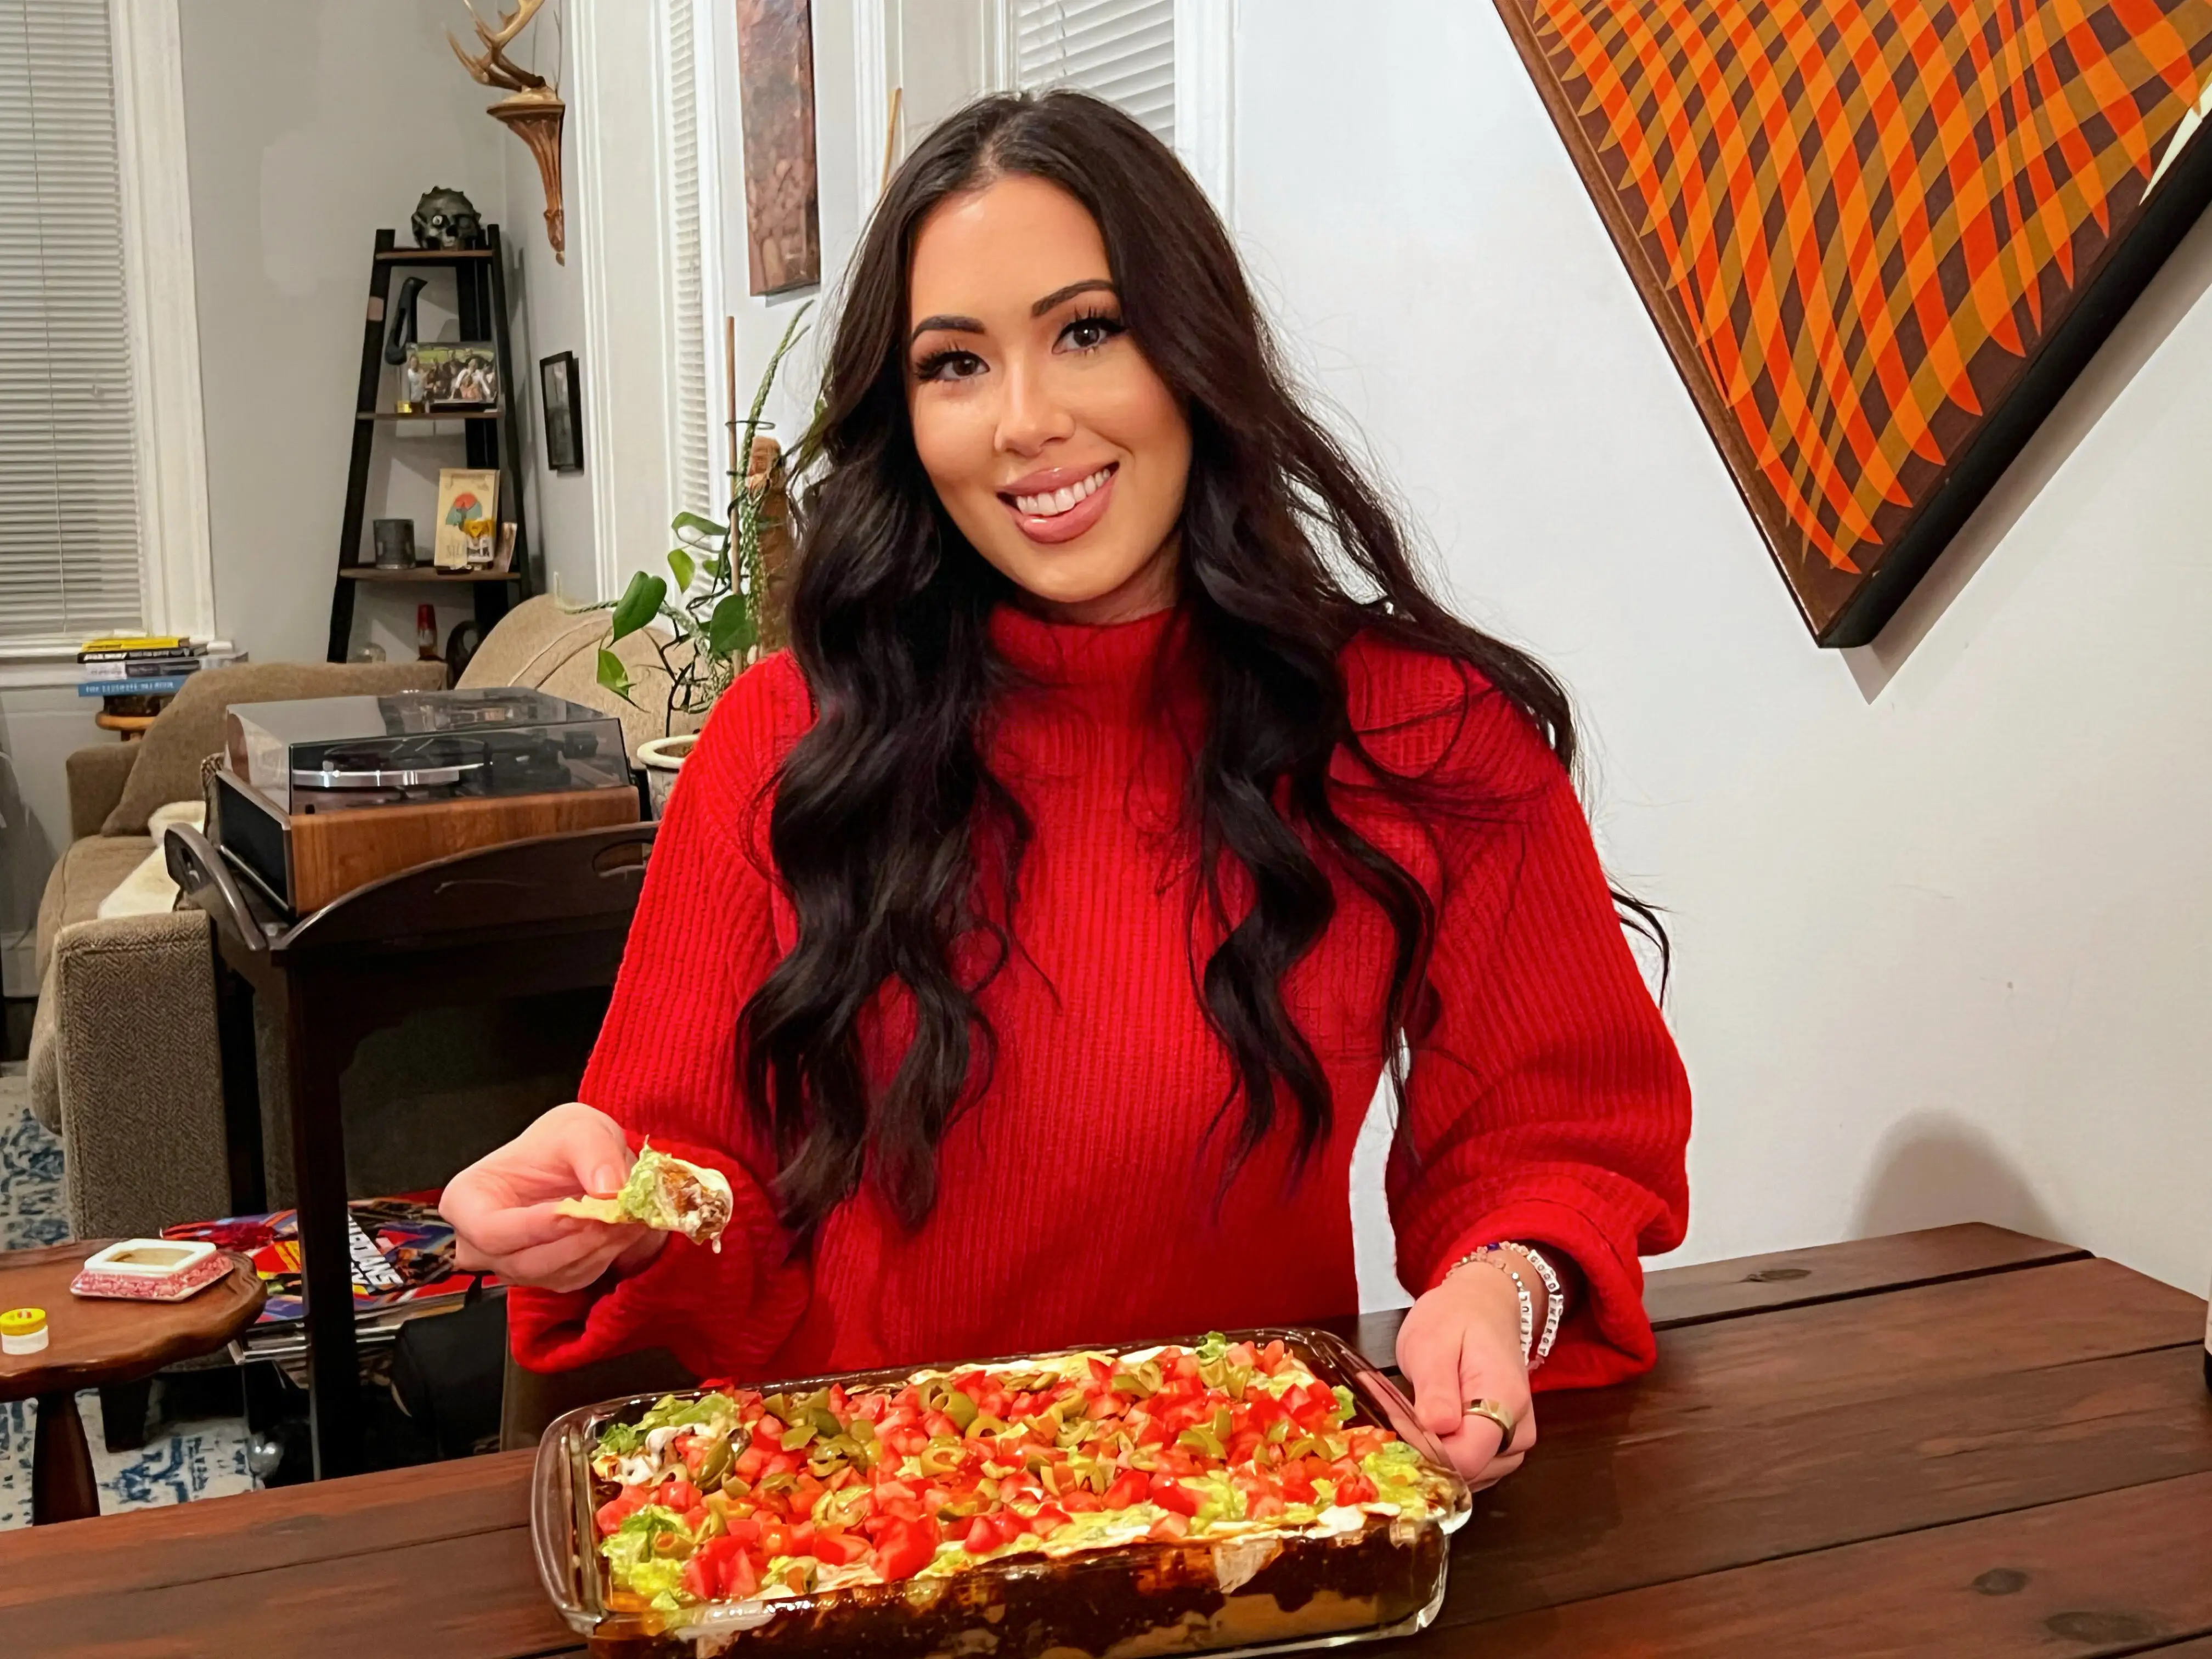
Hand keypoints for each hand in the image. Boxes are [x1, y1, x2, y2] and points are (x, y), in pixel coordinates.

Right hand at [440, 1101, 667, 1291]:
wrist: (576, 1160)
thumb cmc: (559, 1143)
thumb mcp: (579, 1129)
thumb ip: (594, 1154)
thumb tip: (609, 1191)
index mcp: (466, 1200)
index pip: (490, 1230)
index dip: (534, 1228)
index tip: (578, 1213)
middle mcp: (480, 1242)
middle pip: (523, 1261)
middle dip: (576, 1240)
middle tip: (618, 1217)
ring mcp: (512, 1264)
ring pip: (553, 1273)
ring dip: (597, 1249)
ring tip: (630, 1217)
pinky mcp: (546, 1276)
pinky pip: (574, 1278)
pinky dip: (604, 1256)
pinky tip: (625, 1230)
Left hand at [1397, 1259, 1536, 1487]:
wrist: (1484, 1303)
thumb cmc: (1456, 1317)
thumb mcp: (1433, 1342)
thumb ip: (1436, 1388)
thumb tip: (1436, 1429)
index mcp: (1505, 1403)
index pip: (1467, 1458)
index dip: (1426, 1452)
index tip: (1397, 1428)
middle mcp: (1518, 1431)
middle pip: (1467, 1471)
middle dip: (1426, 1452)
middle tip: (1397, 1413)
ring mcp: (1513, 1441)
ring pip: (1468, 1473)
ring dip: (1433, 1453)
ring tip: (1410, 1412)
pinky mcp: (1502, 1444)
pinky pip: (1470, 1464)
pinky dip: (1445, 1451)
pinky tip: (1425, 1425)